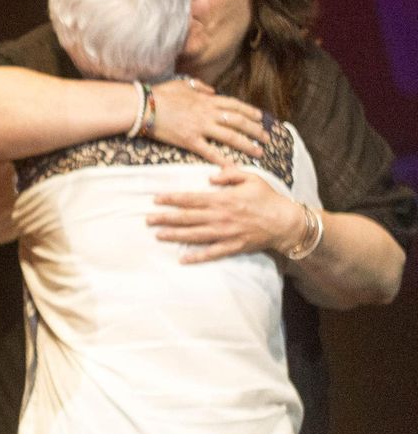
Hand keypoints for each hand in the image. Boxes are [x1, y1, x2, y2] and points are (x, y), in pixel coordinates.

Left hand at [147, 164, 303, 262]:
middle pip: (187, 217)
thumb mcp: (251, 178)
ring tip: (158, 235)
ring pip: (195, 235)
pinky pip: (212, 253)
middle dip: (166, 218)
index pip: (191, 199)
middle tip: (147, 219)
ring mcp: (226, 233)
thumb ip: (229, 174)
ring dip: (175, 235)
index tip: (155, 199)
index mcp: (222, 199)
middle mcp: (220, 217)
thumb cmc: (268, 198)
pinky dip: (197, 257)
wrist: (287, 222)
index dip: (172, 199)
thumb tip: (210, 176)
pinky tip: (183, 259)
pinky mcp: (233, 246)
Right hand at [148, 78, 265, 163]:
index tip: (261, 118)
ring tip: (259, 152)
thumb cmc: (159, 94)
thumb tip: (212, 90)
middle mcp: (207, 113)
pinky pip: (210, 152)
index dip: (250, 111)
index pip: (235, 105)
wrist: (142, 106)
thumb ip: (199, 86)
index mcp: (206, 100)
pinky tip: (234, 167)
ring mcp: (200, 127)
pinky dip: (223, 160)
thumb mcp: (182, 83)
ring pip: (230, 136)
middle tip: (267, 138)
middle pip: (238, 121)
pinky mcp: (189, 141)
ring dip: (246, 145)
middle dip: (255, 130)